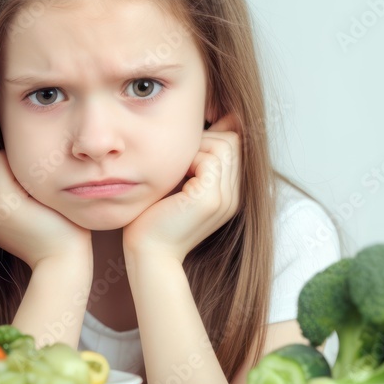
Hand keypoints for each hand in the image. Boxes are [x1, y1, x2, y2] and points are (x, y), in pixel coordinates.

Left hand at [0, 150, 92, 271]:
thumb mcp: (48, 192)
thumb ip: (24, 169)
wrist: (59, 262)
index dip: (17, 159)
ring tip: (18, 191)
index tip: (32, 173)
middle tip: (24, 181)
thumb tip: (8, 152)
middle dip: (0, 167)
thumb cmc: (63, 225)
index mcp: (2, 199)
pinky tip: (13, 203)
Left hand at [122, 113, 242, 263]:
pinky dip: (189, 159)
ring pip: (224, 145)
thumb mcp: (178, 183)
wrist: (148, 253)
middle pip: (233, 140)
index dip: (212, 134)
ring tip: (176, 167)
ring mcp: (226, 198)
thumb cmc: (154, 217)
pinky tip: (173, 176)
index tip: (184, 147)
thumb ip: (192, 162)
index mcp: (229, 192)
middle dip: (204, 137)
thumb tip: (198, 129)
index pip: (235, 143)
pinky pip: (209, 160)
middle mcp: (234, 195)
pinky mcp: (211, 199)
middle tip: (177, 157)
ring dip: (196, 147)